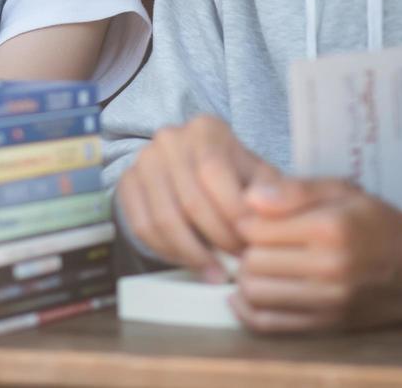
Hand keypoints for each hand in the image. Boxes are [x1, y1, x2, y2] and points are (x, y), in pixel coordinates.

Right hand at [115, 115, 280, 276]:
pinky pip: (141, 226)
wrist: (193, 168)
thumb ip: (274, 190)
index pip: (214, 172)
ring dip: (192, 253)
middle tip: (237, 264)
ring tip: (215, 272)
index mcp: (205, 129)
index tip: (251, 243)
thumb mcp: (259, 176)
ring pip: (163, 218)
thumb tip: (270, 206)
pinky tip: (190, 262)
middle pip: (190, 200)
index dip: (232, 213)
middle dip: (217, 239)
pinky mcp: (127, 184)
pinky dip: (167, 251)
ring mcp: (143, 161)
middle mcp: (169, 139)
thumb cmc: (233, 176)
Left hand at [231, 177, 401, 333]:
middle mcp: (329, 267)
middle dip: (246, 250)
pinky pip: (268, 323)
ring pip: (255, 293)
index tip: (256, 220)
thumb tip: (249, 198)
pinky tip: (249, 294)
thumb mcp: (341, 191)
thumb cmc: (374, 223)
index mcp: (329, 228)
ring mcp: (328, 301)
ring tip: (260, 266)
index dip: (247, 221)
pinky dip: (248, 310)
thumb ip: (294, 190)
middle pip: (252, 262)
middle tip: (258, 244)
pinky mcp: (326, 325)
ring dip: (248, 278)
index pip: (255, 228)